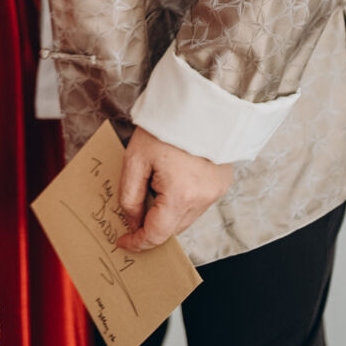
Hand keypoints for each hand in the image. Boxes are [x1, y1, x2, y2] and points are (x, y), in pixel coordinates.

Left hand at [116, 126, 233, 252]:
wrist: (197, 103)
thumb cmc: (163, 127)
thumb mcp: (135, 160)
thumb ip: (130, 196)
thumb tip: (133, 221)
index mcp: (180, 196)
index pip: (157, 234)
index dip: (138, 242)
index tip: (123, 242)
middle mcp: (203, 199)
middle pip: (172, 229)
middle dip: (151, 227)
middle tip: (132, 217)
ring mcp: (215, 192)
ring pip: (186, 218)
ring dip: (168, 215)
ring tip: (153, 192)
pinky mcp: (222, 183)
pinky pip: (198, 204)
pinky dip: (182, 202)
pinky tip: (171, 183)